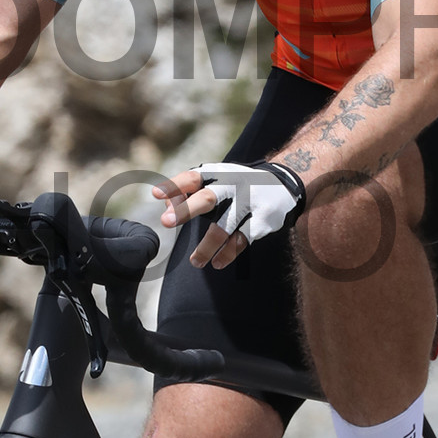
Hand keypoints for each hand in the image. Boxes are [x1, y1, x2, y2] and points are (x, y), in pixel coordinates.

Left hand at [152, 159, 305, 271]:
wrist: (281, 184)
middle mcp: (231, 186)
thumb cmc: (235, 185)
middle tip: (166, 221)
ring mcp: (247, 203)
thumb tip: (165, 203)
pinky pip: (241, 240)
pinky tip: (217, 263)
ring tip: (195, 263)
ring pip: (224, 227)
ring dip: (207, 247)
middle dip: (186, 210)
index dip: (174, 186)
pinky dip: (228, 254)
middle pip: (208, 198)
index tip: (155, 194)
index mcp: (216, 175)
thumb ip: (187, 191)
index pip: (191, 178)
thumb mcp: (214, 181)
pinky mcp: (260, 220)